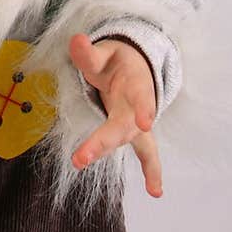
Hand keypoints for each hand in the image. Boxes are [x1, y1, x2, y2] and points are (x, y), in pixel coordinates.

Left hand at [69, 34, 162, 197]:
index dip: (143, 110)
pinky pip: (147, 155)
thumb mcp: (105, 53)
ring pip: (131, 142)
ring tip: (119, 175)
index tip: (146, 122)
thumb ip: (89, 53)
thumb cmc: (118, 61)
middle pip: (124, 127)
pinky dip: (152, 172)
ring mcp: (137, 124)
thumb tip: (76, 40)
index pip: (140, 98)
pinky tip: (156, 191)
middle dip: (103, 141)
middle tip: (81, 157)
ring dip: (121, 156)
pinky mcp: (136, 134)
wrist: (137, 66)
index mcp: (136, 84)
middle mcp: (140, 108)